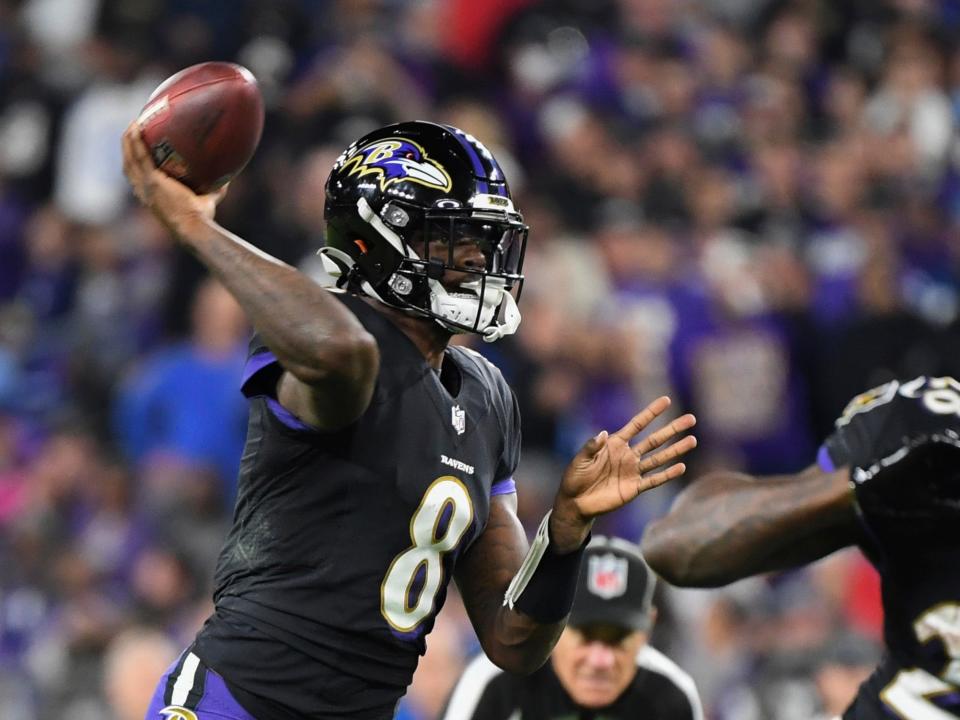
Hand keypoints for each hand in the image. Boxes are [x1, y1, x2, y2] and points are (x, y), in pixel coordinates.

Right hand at [121, 122, 226, 239]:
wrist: (194, 228)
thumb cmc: (201, 220)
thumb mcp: (206, 202)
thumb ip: (214, 191)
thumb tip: (228, 179)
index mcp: (152, 197)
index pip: (138, 178)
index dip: (136, 165)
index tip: (139, 151)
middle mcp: (143, 192)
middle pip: (129, 166)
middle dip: (128, 149)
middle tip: (135, 132)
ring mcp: (145, 186)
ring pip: (129, 159)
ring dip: (128, 141)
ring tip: (133, 125)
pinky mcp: (151, 181)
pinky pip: (139, 156)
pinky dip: (135, 142)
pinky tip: (136, 128)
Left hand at [550, 396, 696, 552]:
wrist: (575, 502)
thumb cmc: (575, 477)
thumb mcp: (580, 460)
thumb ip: (591, 447)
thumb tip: (603, 433)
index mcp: (615, 443)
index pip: (638, 424)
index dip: (651, 413)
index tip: (666, 400)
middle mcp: (628, 455)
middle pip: (655, 440)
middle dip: (672, 429)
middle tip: (691, 419)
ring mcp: (633, 471)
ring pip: (659, 458)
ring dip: (676, 450)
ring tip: (693, 440)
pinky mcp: (634, 488)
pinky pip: (654, 480)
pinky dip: (667, 474)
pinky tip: (681, 466)